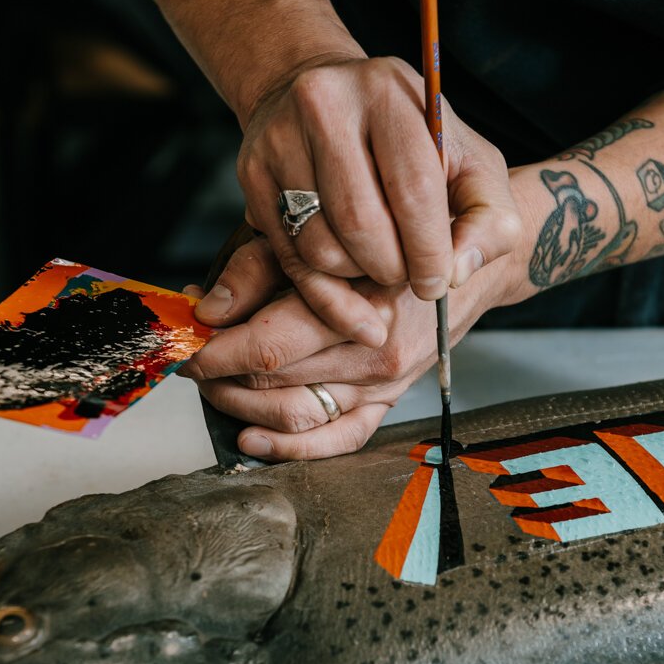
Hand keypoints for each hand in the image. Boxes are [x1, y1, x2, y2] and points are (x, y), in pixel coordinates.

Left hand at [181, 228, 519, 460]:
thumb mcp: (336, 215)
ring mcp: (386, 381)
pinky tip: (250, 439)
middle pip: (273, 380)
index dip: (214, 347)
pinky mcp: (391, 398)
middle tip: (185, 356)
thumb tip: (209, 304)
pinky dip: (291, 448)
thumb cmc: (407, 222)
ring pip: (295, 413)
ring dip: (240, 405)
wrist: (481, 252)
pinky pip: (339, 438)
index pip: (269, 342)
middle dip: (217, 372)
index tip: (182, 338)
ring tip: (210, 384)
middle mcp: (377, 350)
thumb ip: (266, 258)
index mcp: (363, 300)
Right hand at [224, 56, 521, 348]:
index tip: (436, 284)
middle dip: (392, 269)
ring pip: (320, 247)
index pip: (413, 189)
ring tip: (375, 260)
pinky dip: (323, 287)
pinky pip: (289, 256)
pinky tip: (346, 289)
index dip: (429, 252)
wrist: (331, 95)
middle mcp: (325, 105)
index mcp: (389, 94)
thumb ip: (489, 217)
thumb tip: (455, 273)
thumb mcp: (470, 161)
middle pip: (360, 223)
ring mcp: (280, 138)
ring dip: (356, 276)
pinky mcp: (252, 173)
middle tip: (405, 276)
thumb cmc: (412, 138)